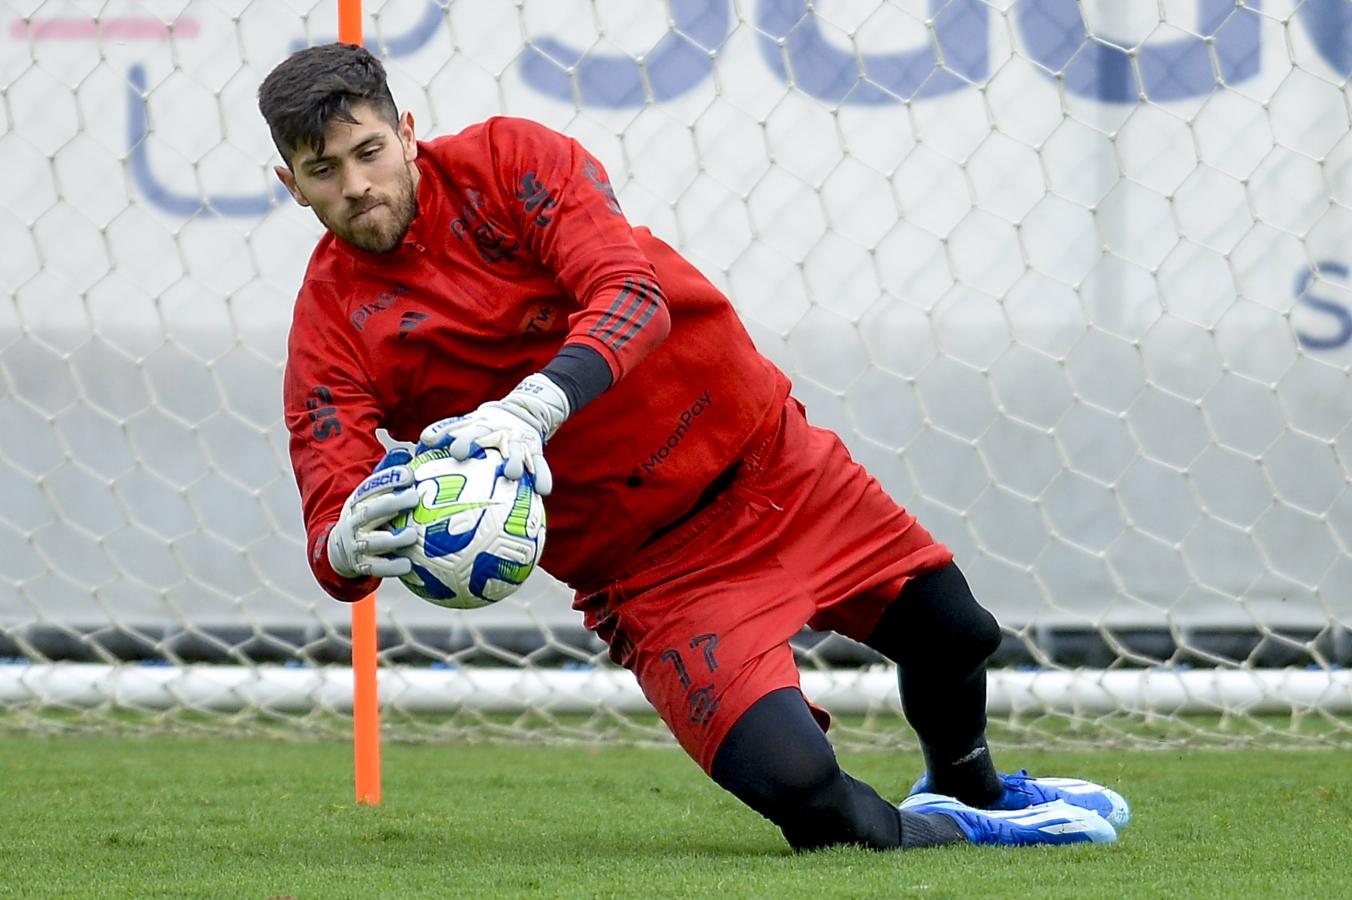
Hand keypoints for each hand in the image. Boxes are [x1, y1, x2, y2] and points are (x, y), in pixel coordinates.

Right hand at [327, 446, 420, 578]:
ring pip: (373, 541)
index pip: (371, 487)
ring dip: (392, 538)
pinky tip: (408, 565)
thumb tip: (410, 452)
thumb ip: (389, 477)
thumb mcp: (373, 496)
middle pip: (371, 512)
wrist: (341, 550)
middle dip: (391, 504)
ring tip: (412, 535)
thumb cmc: (370, 516)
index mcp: (358, 501)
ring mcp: (357, 544)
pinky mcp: (362, 565)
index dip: (389, 479)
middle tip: (414, 498)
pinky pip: (375, 568)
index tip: (410, 474)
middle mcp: (354, 521)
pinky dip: (391, 567)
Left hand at [419, 373, 569, 495]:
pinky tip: (542, 491)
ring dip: (514, 462)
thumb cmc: (487, 426)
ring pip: (517, 452)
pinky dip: (542, 476)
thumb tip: (423, 441)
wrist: (525, 411)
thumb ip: (445, 431)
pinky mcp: (535, 452)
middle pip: (491, 438)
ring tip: (512, 474)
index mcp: (481, 427)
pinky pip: (540, 465)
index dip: (461, 440)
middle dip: (478, 445)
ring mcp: (519, 443)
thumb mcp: (468, 424)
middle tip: (467, 456)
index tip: (454, 451)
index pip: (468, 431)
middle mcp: (500, 433)